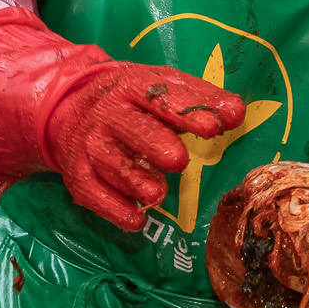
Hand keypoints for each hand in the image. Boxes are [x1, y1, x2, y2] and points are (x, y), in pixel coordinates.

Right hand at [0, 10, 242, 229]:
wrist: (70, 108)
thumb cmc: (133, 101)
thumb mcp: (162, 88)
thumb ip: (201, 100)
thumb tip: (237, 114)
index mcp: (132, 86)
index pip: (161, 97)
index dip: (187, 112)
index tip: (213, 128)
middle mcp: (107, 113)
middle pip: (131, 128)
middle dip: (153, 144)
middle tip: (179, 160)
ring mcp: (89, 144)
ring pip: (110, 163)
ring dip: (133, 180)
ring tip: (157, 195)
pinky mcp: (76, 175)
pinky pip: (92, 193)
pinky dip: (113, 209)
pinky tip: (136, 221)